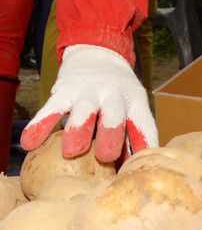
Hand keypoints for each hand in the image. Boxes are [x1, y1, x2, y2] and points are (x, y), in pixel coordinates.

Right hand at [20, 45, 157, 161]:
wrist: (98, 55)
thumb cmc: (117, 97)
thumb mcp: (130, 110)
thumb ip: (129, 140)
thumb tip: (128, 174)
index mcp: (133, 102)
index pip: (142, 124)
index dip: (145, 144)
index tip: (141, 164)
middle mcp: (113, 95)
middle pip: (114, 115)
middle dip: (110, 134)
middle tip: (105, 157)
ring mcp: (88, 92)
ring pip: (83, 110)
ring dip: (78, 129)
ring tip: (71, 151)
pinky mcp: (65, 90)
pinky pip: (51, 108)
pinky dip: (39, 124)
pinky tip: (29, 143)